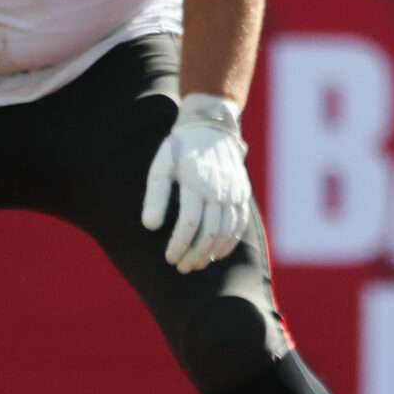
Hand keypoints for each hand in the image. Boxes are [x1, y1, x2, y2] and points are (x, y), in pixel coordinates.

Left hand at [143, 94, 252, 271]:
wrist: (211, 127)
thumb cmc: (179, 148)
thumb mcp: (161, 167)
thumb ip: (155, 197)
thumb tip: (150, 226)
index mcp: (196, 182)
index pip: (190, 223)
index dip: (179, 245)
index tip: (169, 258)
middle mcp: (219, 189)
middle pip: (211, 231)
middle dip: (196, 254)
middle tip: (182, 267)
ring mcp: (234, 191)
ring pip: (228, 230)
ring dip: (212, 251)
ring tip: (197, 264)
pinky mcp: (242, 193)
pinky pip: (240, 222)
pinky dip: (231, 241)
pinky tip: (218, 253)